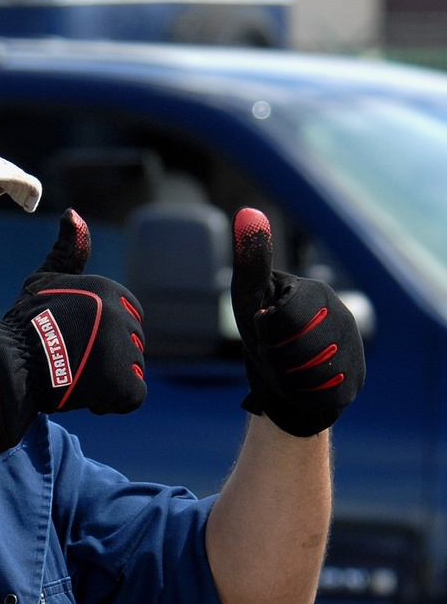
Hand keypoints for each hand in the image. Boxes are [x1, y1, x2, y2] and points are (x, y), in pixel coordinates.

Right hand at [0, 209, 146, 450]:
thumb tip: (74, 214)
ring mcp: (124, 349)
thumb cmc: (24, 323)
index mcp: (109, 291)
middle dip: (104, 358)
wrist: (12, 363)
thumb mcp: (44, 280)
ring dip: (106, 380)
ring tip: (74, 377)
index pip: (124, 319)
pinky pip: (131, 397)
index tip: (72, 341)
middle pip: (129, 345)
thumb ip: (67, 251)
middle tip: (70, 361)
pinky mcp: (124, 382)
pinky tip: (84, 395)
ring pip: (130, 371)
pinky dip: (111, 402)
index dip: (100, 336)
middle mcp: (122, 316)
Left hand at [231, 208, 364, 436]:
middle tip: (274, 352)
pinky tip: (303, 383)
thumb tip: (247, 211)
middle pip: (295, 349)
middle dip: (274, 357)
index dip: (265, 332)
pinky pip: (320, 391)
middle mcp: (342, 316)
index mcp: (316, 294)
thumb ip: (251, 260)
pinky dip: (302, 393)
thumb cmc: (262, 332)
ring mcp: (353, 347)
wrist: (281, 380)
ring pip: (308, 373)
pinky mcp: (355, 377)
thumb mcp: (249, 297)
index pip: (284, 320)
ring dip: (286, 377)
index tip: (264, 328)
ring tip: (287, 368)